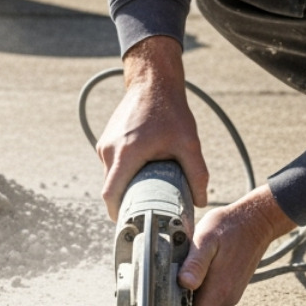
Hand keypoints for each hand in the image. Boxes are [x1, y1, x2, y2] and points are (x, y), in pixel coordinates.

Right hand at [97, 35, 209, 216]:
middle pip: (111, 188)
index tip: (129, 223)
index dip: (117, 213)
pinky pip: (112, 165)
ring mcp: (104, 144)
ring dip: (126, 185)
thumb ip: (197, 174)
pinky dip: (124, 172)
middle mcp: (109, 150)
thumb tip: (201, 201)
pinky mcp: (105, 140)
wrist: (152, 82)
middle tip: (145, 208)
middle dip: (126, 201)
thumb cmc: (170, 111)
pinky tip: (142, 168)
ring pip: (111, 177)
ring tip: (147, 186)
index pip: (111, 194)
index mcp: (126, 153)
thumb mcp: (189, 143)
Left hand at [162, 185, 296, 305]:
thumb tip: (185, 284)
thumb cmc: (231, 227)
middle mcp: (225, 297)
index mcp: (217, 290)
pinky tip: (183, 280)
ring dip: (184, 303)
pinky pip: (208, 297)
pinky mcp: (230, 287)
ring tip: (164, 290)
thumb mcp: (207, 239)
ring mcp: (229, 293)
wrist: (257, 221)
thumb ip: (195, 262)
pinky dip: (194, 294)